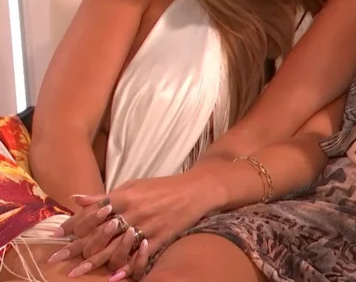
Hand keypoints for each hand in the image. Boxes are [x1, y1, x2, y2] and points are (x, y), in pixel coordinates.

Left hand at [50, 173, 214, 279]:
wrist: (196, 189)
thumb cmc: (162, 187)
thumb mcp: (133, 186)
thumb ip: (106, 196)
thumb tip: (76, 199)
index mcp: (125, 197)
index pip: (93, 213)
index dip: (73, 225)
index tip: (56, 236)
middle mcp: (134, 212)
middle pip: (99, 234)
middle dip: (76, 248)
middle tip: (56, 259)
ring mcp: (147, 226)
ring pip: (116, 247)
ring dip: (94, 261)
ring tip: (76, 272)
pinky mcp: (161, 237)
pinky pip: (140, 255)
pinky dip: (126, 266)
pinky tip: (112, 276)